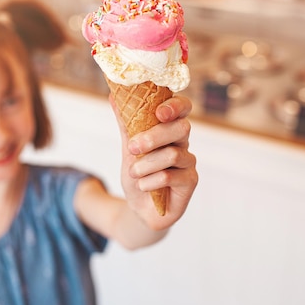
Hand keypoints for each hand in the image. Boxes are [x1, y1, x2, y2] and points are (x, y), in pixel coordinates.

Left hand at [112, 95, 197, 229]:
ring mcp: (189, 162)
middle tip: (132, 147)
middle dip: (153, 137)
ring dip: (146, 165)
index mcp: (170, 129)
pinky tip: (144, 186)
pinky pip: (171, 176)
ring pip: (173, 154)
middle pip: (180, 128)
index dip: (175, 106)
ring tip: (134, 173)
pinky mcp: (190, 181)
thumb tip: (114, 96)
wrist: (139, 208)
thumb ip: (126, 124)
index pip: (182, 108)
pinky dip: (150, 182)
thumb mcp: (128, 149)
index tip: (159, 112)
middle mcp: (183, 143)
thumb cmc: (138, 175)